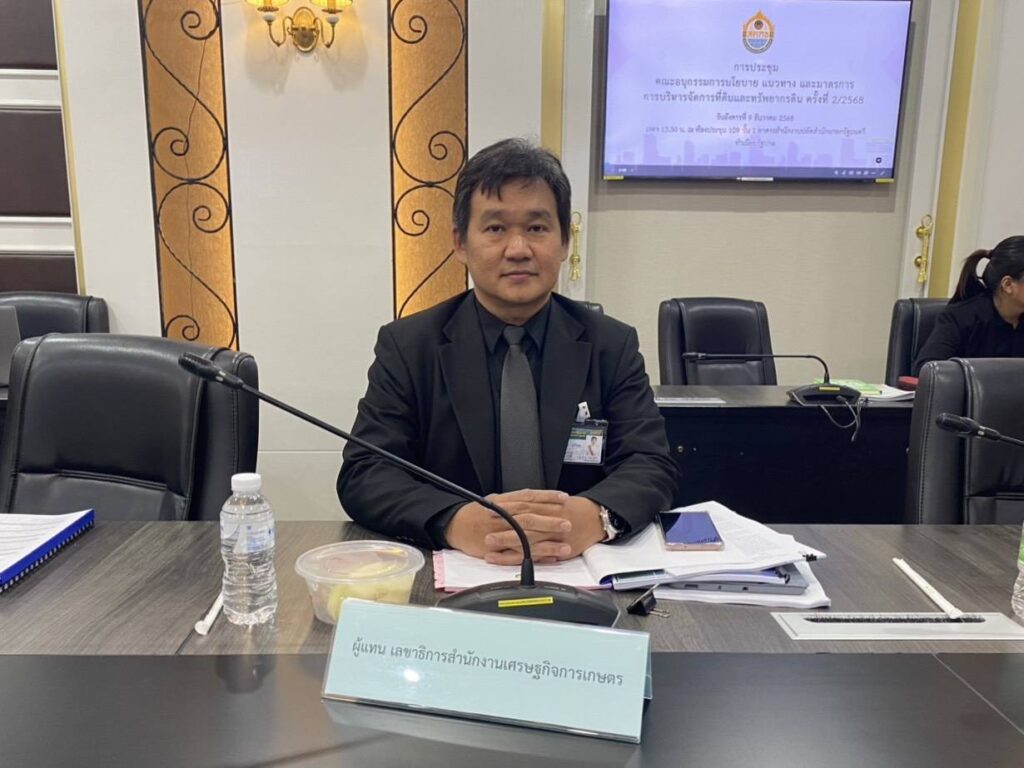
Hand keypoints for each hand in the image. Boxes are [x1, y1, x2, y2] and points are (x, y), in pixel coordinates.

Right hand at [445, 489, 573, 564]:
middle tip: (568, 523)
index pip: (528, 497)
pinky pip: (519, 555)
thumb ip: (513, 500)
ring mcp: (500, 535)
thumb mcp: (493, 500)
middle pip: (529, 517)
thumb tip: (534, 497)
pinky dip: (535, 557)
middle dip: (550, 521)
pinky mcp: (498, 551)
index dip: (547, 497)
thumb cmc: (475, 513)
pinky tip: (549, 559)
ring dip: (547, 544)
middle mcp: (503, 517)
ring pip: (527, 539)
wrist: (454, 526)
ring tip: (565, 547)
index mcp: (503, 502)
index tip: (564, 498)